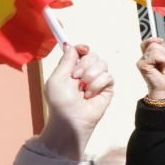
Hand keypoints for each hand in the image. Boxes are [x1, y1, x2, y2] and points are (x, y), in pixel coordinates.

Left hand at [39, 44, 114, 159]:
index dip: (83, 48)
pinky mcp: (108, 87)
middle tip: (76, 78)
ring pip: (102, 64)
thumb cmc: (60, 102)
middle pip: (93, 55)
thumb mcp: (57, 79)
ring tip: (83, 90)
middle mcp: (86, 72)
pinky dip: (97, 85)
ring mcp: (98, 79)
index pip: (82, 51)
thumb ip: (65, 61)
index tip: (82, 50)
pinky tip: (90, 95)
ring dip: (91, 76)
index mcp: (72, 69)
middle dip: (85, 65)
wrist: (72, 119)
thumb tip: (70, 45)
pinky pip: (108, 76)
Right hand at [137, 37, 164, 99]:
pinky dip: (162, 59)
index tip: (161, 43)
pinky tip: (162, 65)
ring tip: (163, 65)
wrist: (164, 87)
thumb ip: (161, 48)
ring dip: (163, 56)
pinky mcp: (142, 65)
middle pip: (153, 44)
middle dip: (163, 51)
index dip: (154, 40)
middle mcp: (143, 57)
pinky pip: (154, 56)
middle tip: (164, 62)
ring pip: (154, 48)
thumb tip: (158, 40)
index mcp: (148, 55)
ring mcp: (141, 61)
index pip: (148, 42)